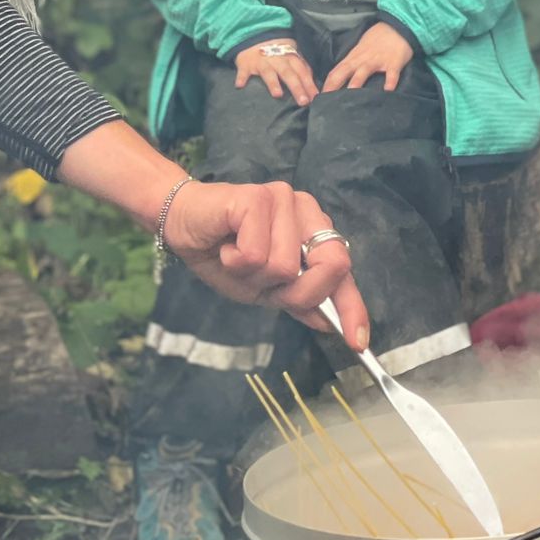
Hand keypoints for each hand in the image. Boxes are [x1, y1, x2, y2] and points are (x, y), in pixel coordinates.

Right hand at [163, 180, 368, 347]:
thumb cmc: (223, 254)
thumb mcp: (264, 289)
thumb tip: (331, 323)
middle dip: (293, 290)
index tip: (356, 341)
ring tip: (234, 256)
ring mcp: (283, 200)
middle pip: (328, 266)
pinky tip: (225, 246)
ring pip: (285, 266)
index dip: (351, 306)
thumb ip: (298, 299)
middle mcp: (306, 210)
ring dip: (252, 275)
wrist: (183, 226)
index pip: (341, 269)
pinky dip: (235, 261)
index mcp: (313, 230)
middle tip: (259, 280)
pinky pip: (256, 254)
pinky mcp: (257, 197)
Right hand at [234, 36, 317, 106]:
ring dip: (273, 83)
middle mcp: (277, 60)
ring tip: (277, 95)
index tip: (315, 98)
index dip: (309, 85)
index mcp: (290, 58)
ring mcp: (261, 62)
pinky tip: (240, 85)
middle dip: (296, 88)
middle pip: (289, 74)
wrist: (254, 37)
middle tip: (303, 102)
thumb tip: (313, 83)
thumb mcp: (291, 55)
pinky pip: (243, 72)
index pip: (302, 72)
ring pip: (268, 73)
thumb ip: (302, 67)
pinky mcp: (246, 64)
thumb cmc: (277, 52)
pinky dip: (241, 78)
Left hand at [321, 21, 414, 93]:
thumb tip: (339, 77)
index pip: (336, 71)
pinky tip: (388, 90)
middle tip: (327, 101)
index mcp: (353, 58)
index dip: (327, 84)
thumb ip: (351, 63)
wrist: (397, 27)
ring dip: (356, 82)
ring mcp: (378, 60)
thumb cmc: (377, 39)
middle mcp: (362, 59)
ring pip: (364, 71)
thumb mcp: (360, 50)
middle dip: (334, 86)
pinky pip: (391, 73)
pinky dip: (390, 81)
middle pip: (345, 72)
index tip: (319, 97)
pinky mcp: (393, 62)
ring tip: (350, 96)